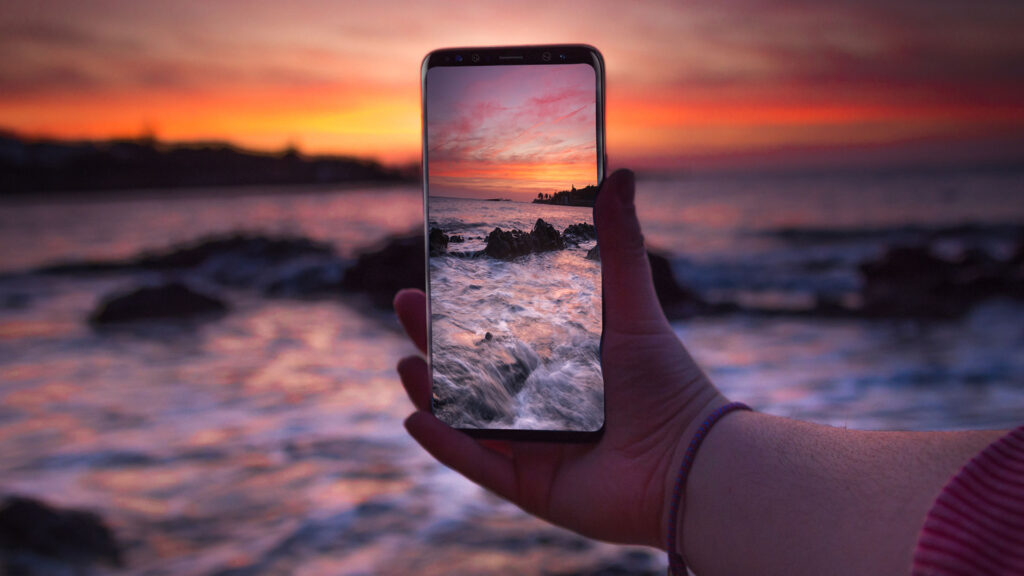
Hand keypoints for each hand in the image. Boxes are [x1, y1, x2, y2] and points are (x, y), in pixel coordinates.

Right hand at [394, 169, 726, 548]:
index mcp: (557, 361)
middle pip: (471, 369)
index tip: (431, 273)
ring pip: (465, 418)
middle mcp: (538, 402)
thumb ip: (620, 244)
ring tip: (404, 364)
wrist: (691, 460)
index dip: (462, 306)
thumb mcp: (632, 306)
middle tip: (406, 302)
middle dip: (433, 339)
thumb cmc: (666, 382)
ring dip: (429, 392)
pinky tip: (415, 420)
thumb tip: (620, 172)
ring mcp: (531, 445)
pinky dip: (446, 445)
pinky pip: (478, 466)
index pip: (497, 329)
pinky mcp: (531, 485)